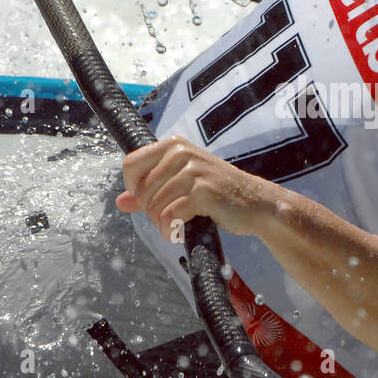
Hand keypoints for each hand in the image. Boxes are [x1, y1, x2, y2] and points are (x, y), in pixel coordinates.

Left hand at [116, 136, 276, 240]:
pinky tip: (179, 232)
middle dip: (150, 211)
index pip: (130, 164)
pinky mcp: (203, 192)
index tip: (148, 200)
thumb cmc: (218, 192)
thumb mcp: (182, 184)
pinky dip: (170, 229)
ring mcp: (194, 171)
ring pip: (155, 205)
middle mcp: (182, 153)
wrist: (256, 202)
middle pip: (142, 190)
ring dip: (161, 223)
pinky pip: (170, 215)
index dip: (133, 188)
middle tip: (168, 218)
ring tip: (175, 226)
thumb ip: (149, 190)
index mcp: (173, 145)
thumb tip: (121, 202)